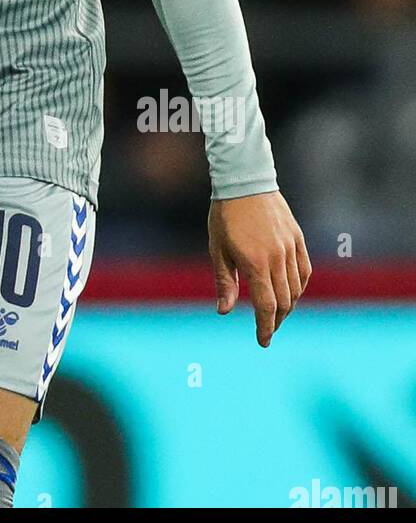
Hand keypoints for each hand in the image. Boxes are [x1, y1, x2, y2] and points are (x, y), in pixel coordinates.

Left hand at [208, 191, 310, 346]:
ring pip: (296, 288)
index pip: (267, 306)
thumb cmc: (225, 215)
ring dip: (288, 305)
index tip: (263, 341)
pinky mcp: (297, 238)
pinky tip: (291, 292)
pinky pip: (304, 270)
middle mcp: (277, 258)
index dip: (266, 327)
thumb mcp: (218, 249)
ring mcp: (290, 247)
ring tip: (276, 313)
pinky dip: (299, 286)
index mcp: (255, 263)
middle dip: (276, 320)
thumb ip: (224, 282)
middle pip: (284, 301)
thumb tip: (224, 311)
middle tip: (267, 328)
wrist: (244, 181)